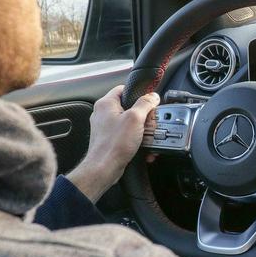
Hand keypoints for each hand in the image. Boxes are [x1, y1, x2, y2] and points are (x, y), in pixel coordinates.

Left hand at [66, 85, 159, 201]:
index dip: (138, 93)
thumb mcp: (135, 119)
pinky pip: (127, 135)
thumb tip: (152, 96)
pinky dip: (136, 139)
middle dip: (143, 116)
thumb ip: (145, 104)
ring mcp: (106, 127)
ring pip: (129, 122)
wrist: (104, 168)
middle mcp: (103, 114)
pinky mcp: (110, 139)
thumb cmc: (114, 144)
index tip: (149, 101)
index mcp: (106, 104)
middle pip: (129, 107)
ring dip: (142, 130)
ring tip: (147, 137)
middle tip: (149, 123)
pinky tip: (143, 147)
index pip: (124, 88)